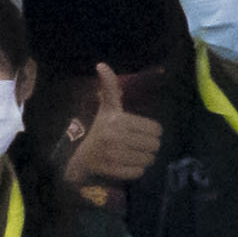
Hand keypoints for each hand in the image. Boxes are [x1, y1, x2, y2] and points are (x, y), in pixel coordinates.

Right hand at [68, 64, 162, 195]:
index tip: (139, 132)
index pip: (155, 128)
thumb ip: (110, 87)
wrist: (81, 159)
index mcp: (117, 119)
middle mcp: (114, 136)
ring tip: (133, 155)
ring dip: (144, 159)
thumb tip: (101, 64)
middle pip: (154, 145)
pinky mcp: (112, 171)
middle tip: (137, 145)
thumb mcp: (106, 109)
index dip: (151, 131)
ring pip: (148, 159)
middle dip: (149, 146)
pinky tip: (126, 165)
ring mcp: (112, 155)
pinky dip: (136, 170)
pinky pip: (139, 172)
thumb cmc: (100, 130)